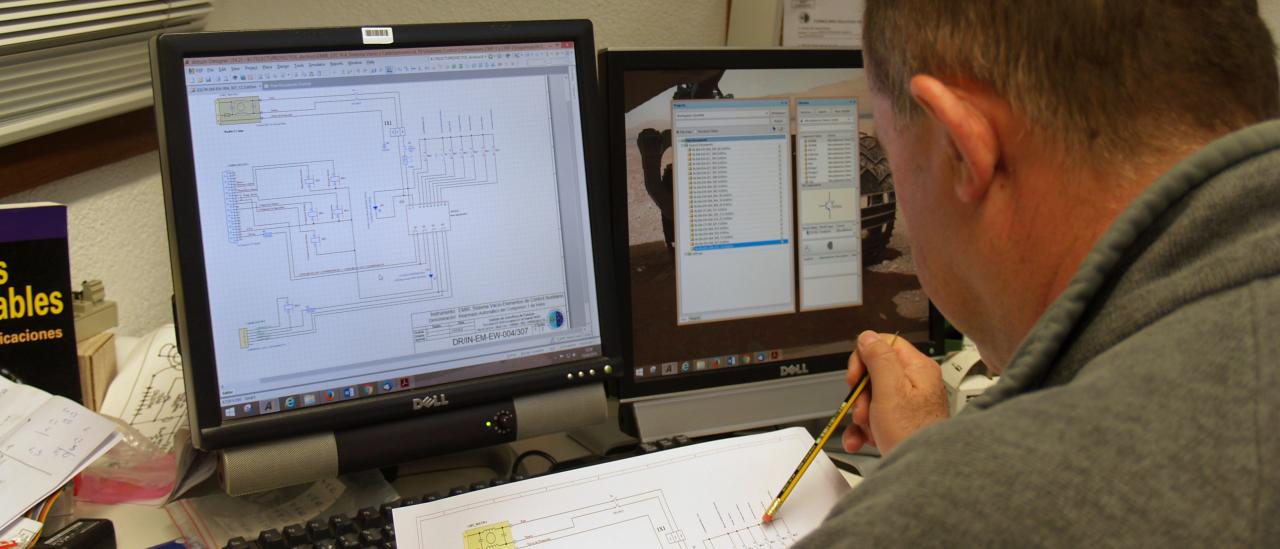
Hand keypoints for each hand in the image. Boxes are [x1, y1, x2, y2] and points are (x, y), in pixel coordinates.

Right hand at [842, 330, 949, 454]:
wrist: (922, 473)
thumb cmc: (913, 435)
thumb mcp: (890, 391)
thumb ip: (878, 359)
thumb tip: (868, 336)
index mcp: (917, 369)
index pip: (884, 345)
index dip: (863, 359)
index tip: (856, 379)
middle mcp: (914, 384)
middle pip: (873, 373)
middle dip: (860, 394)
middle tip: (864, 410)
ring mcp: (907, 405)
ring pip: (870, 398)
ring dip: (860, 415)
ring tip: (867, 429)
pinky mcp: (899, 423)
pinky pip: (873, 418)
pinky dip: (862, 430)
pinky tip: (860, 440)